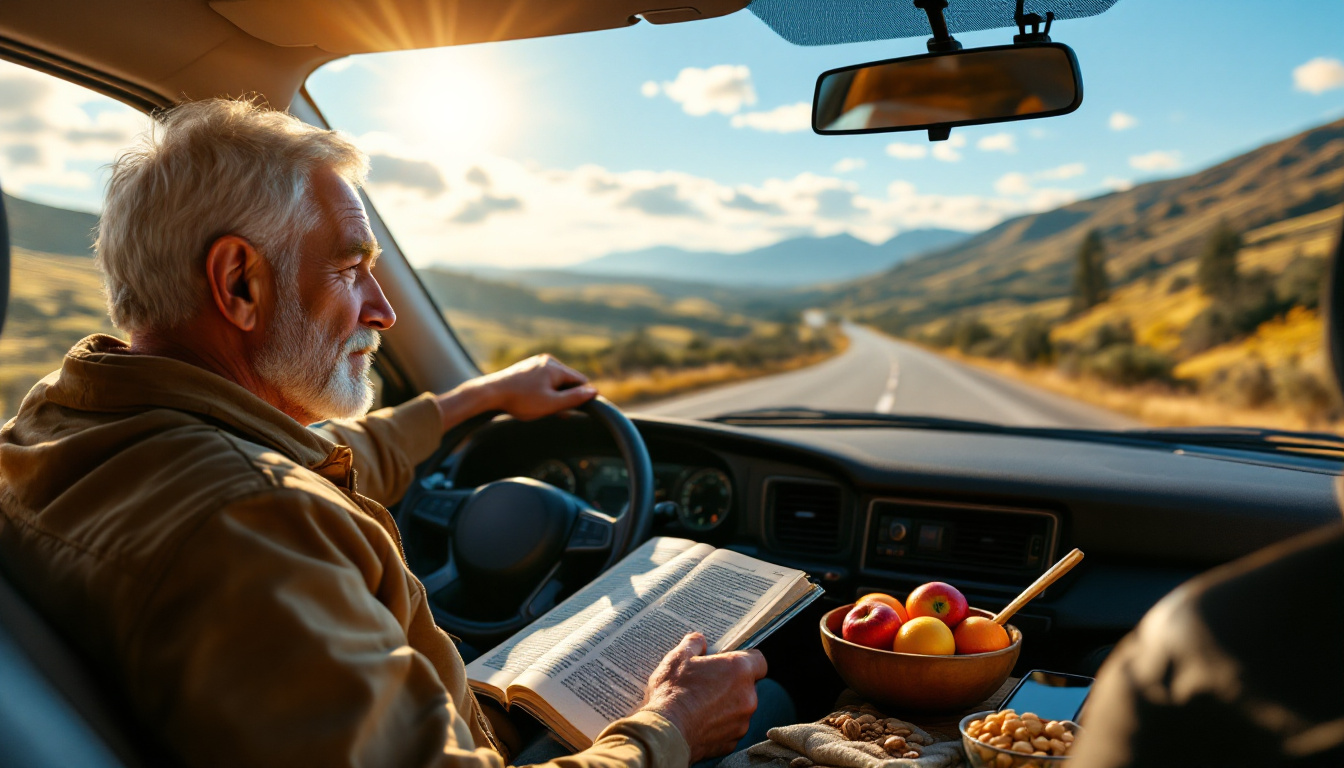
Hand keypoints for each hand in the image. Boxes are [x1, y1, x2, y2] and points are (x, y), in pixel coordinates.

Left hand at [435, 354, 597, 430]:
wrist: (490, 393)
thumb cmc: (520, 400)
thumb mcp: (551, 404)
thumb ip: (574, 398)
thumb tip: (594, 392)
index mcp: (555, 367)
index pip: (580, 381)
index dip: (580, 397)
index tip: (573, 410)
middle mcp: (547, 360)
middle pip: (567, 380)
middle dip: (565, 396)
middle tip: (555, 413)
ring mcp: (535, 363)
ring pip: (554, 381)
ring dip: (553, 395)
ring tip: (540, 408)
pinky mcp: (526, 368)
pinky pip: (543, 379)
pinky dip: (543, 391)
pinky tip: (533, 402)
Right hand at [640, 633, 766, 761]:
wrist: (666, 733)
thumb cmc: (672, 693)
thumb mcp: (678, 658)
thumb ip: (693, 643)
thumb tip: (699, 641)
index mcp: (739, 670)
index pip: (759, 661)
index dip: (745, 660)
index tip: (729, 663)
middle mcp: (748, 696)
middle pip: (747, 686)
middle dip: (731, 684)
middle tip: (707, 683)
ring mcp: (742, 722)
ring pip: (739, 709)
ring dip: (725, 706)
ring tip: (700, 705)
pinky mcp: (732, 742)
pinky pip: (730, 729)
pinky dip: (718, 725)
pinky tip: (699, 722)